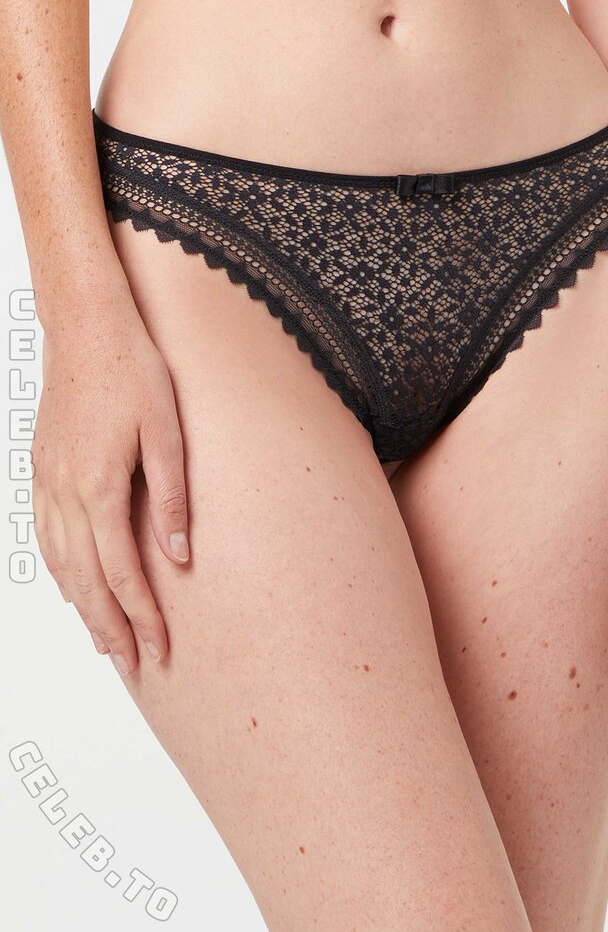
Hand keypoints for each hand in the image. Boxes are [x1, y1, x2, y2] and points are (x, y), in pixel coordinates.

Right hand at [32, 297, 189, 675]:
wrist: (86, 328)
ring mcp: (47, 481)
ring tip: (104, 641)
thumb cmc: (132, 370)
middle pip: (86, 580)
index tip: (159, 647)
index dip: (141, 615)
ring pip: (61, 564)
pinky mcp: (41, 469)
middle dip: (111, 627)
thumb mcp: (167, 430)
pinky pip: (45, 535)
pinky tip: (72, 586)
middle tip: (133, 663)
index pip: (122, 572)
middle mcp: (65, 492)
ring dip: (83, 607)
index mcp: (99, 485)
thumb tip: (181, 555)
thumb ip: (172, 497)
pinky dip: (59, 571)